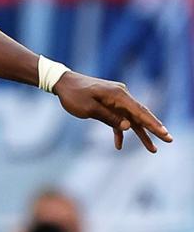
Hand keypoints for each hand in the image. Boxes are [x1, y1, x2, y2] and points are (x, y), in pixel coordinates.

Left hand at [53, 71, 171, 152]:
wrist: (62, 82)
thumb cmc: (73, 95)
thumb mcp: (89, 109)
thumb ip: (109, 117)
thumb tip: (128, 126)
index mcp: (118, 95)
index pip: (139, 112)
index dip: (153, 124)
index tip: (165, 134)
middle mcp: (121, 95)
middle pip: (140, 115)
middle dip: (154, 129)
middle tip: (169, 140)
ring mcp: (115, 99)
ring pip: (131, 118)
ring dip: (140, 133)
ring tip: (152, 149)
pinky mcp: (109, 103)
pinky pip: (118, 118)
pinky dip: (119, 130)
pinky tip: (118, 145)